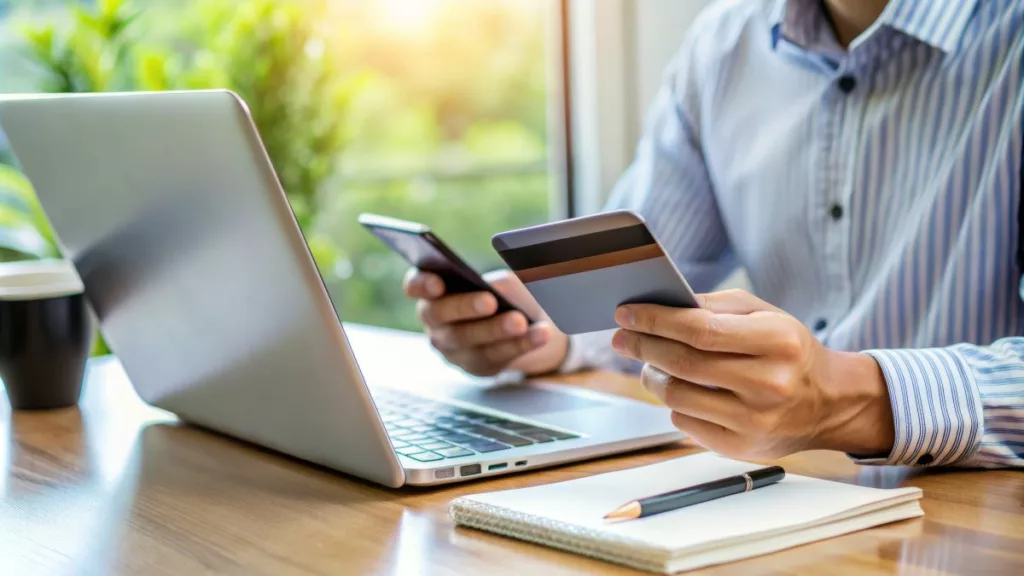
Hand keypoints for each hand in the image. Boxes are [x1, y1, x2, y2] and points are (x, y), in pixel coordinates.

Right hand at [403, 268, 568, 376]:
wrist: (521, 322)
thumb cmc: (503, 293)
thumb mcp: (503, 281)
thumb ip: (497, 282)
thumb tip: (500, 291)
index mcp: (433, 292)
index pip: (414, 286)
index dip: (421, 284)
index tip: (437, 282)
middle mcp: (435, 322)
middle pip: (440, 315)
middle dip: (465, 307)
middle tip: (490, 301)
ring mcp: (452, 348)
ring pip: (469, 341)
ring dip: (495, 330)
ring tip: (520, 321)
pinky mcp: (475, 366)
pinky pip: (495, 357)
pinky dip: (520, 344)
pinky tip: (540, 334)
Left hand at [611, 289, 894, 459]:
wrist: (828, 402)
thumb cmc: (787, 349)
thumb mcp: (764, 315)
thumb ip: (714, 307)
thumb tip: (658, 307)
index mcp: (778, 341)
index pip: (700, 331)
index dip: (655, 321)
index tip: (625, 313)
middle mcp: (769, 384)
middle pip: (683, 364)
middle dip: (643, 346)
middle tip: (622, 337)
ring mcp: (754, 421)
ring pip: (677, 396)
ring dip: (652, 376)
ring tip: (648, 363)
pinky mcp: (741, 448)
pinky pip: (685, 422)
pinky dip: (674, 403)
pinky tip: (679, 389)